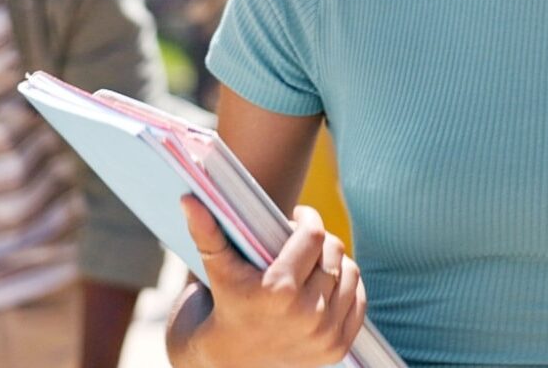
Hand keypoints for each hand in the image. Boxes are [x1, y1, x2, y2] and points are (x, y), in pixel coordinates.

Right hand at [180, 196, 365, 367]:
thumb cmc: (219, 309)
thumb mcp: (215, 270)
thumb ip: (206, 232)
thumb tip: (189, 198)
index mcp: (279, 292)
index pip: (314, 234)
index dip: (306, 219)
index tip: (295, 218)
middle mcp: (307, 316)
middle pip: (333, 250)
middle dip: (317, 241)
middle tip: (299, 243)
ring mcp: (325, 336)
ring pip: (349, 271)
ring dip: (333, 262)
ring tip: (310, 263)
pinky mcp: (337, 349)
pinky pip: (358, 299)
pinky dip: (345, 288)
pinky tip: (323, 285)